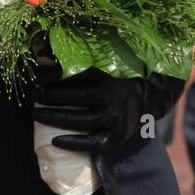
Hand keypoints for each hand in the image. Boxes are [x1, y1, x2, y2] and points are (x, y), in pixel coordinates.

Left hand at [31, 66, 185, 151]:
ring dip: (55, 118)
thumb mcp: (108, 53)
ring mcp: (121, 117)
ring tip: (36, 113)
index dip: (52, 76)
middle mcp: (118, 96)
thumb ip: (81, 52)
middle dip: (49, 96)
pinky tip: (55, 141)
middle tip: (33, 94)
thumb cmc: (130, 65)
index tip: (36, 74)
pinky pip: (96, 143)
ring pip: (81, 121)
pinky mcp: (123, 135)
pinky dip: (76, 143)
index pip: (75, 75)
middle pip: (75, 98)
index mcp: (115, 73)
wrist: (160, 87)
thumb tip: (43, 52)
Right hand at [31, 67, 186, 194]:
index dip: (73, 143)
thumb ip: (101, 138)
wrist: (153, 89)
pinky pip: (86, 77)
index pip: (94, 143)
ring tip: (38, 93)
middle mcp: (117, 115)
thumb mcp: (121, 131)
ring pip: (81, 96)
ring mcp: (114, 94)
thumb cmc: (130, 115)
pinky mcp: (112, 76)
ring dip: (56, 95)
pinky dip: (68, 79)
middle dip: (54, 116)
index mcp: (119, 134)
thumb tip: (67, 149)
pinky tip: (53, 78)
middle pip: (81, 119)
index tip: (53, 142)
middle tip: (33, 112)